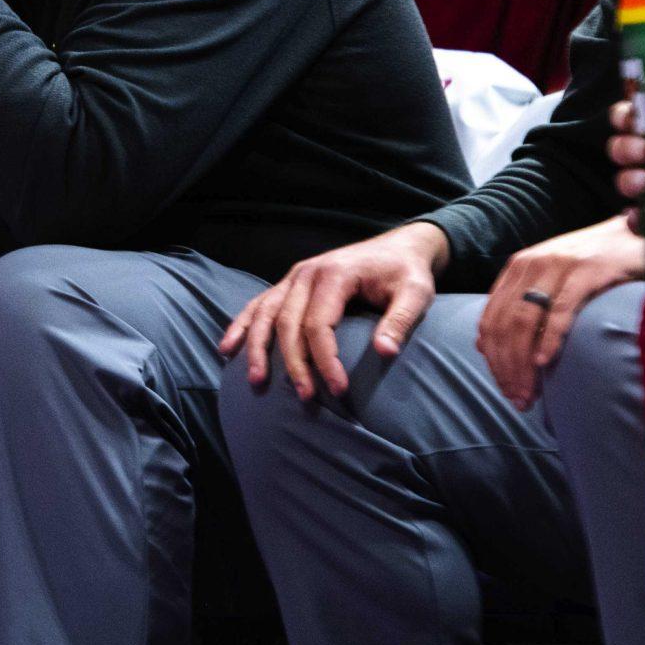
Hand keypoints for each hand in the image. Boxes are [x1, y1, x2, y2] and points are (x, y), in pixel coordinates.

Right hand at [219, 221, 447, 398]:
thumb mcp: (416, 293)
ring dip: (257, 348)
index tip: (339, 389)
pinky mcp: (290, 284)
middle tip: (306, 398)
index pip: (320, 324)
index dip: (326, 360)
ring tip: (256, 380)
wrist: (399, 247)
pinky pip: (259, 304)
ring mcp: (294, 277)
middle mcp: (307, 273)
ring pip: (266, 314)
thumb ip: (400, 321)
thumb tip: (385, 353)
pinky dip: (242, 326)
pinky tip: (228, 348)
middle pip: (288, 323)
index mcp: (335, 274)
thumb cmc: (406, 273)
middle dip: (294, 364)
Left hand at [475, 215, 644, 409]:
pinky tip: (544, 362)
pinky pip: (560, 310)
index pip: (490, 319)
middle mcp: (532, 264)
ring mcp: (558, 265)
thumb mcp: (550, 279)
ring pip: (525, 320)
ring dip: (522, 362)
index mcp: (518, 268)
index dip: (493, 358)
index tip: (504, 388)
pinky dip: (548, 338)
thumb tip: (483, 345)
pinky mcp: (586, 271)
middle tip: (518, 399)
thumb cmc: (595, 263)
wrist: (637, 233)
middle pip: (504, 324)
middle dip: (506, 367)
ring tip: (529, 392)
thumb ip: (519, 305)